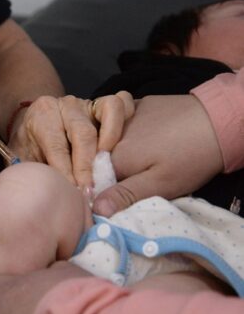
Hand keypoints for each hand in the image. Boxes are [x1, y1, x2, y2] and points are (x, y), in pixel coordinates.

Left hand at [9, 92, 133, 187]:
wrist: (34, 125)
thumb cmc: (30, 147)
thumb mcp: (23, 158)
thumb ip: (32, 172)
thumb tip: (42, 194)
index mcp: (43, 115)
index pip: (56, 145)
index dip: (65, 172)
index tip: (73, 194)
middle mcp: (66, 105)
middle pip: (83, 133)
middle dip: (87, 165)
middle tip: (90, 192)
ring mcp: (87, 103)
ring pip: (107, 111)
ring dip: (111, 140)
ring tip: (108, 168)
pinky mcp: (104, 105)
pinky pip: (121, 103)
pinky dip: (124, 122)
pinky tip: (120, 147)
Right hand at [93, 95, 223, 216]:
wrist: (217, 120)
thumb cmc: (190, 159)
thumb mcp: (160, 185)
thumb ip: (126, 195)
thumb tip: (96, 209)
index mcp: (115, 157)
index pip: (98, 179)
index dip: (108, 189)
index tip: (127, 192)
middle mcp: (112, 135)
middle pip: (105, 159)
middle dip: (116, 169)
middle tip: (144, 173)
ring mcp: (123, 116)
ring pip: (113, 140)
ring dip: (123, 149)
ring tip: (150, 155)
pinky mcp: (136, 105)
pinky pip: (123, 122)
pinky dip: (130, 131)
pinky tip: (150, 136)